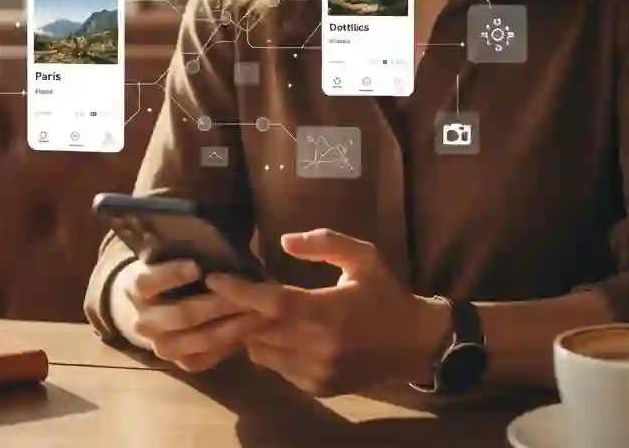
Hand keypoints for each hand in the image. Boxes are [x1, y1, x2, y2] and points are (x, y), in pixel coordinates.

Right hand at [110, 258, 269, 372]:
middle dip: (217, 304)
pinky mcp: (178, 362)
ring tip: (257, 314)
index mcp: (137, 288)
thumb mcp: (164, 254)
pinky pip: (206, 358)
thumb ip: (179, 248)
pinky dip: (229, 346)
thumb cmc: (167, 270)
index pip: (149, 282)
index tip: (197, 267)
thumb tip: (207, 241)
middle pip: (181, 315)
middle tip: (245, 295)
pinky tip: (250, 332)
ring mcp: (160, 346)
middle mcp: (144, 321)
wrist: (148, 309)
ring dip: (230, 327)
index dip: (173, 274)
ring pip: (198, 341)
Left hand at [205, 229, 446, 394]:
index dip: (240, 292)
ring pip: (262, 352)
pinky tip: (275, 331)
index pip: (273, 302)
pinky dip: (269, 349)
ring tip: (247, 310)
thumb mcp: (363, 256)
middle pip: (260, 330)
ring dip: (251, 331)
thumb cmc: (384, 293)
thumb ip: (325, 243)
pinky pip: (277, 368)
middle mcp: (318, 346)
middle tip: (219, 293)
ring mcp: (316, 372)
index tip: (214, 279)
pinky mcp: (317, 387)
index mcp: (328, 311)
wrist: (414, 343)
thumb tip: (285, 240)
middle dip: (236, 312)